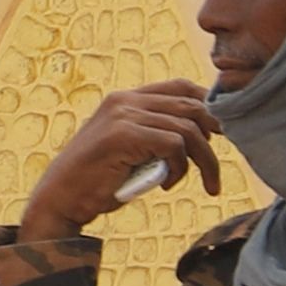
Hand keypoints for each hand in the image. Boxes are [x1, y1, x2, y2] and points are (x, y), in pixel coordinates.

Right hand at [23, 81, 215, 239]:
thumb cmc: (100, 180)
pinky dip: (180, 168)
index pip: (181, 86)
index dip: (209, 105)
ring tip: (202, 184)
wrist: (61, 199)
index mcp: (126, 99)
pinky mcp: (123, 135)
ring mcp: (123, 115)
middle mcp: (125, 100)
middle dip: (217, 135)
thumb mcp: (134, 150)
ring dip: (203, 161)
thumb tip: (208, 132)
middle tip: (217, 167)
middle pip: (192, 105)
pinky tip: (167, 183)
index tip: (223, 132)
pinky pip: (174, 145)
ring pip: (189, 129)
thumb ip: (159, 134)